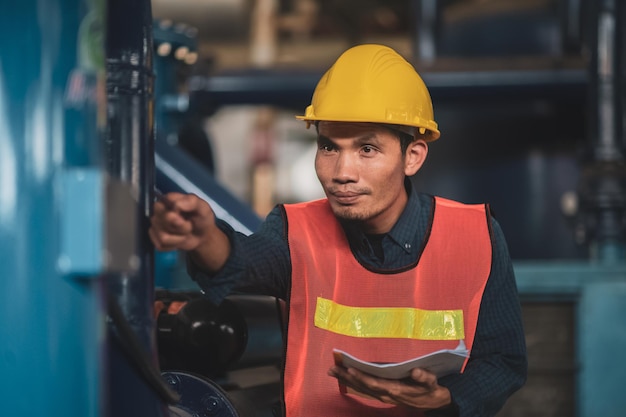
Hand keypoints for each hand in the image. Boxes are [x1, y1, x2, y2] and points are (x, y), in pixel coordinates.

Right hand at [149, 192, 229, 271]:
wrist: (202, 236)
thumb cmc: (202, 219)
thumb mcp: (203, 208)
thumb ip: (192, 202)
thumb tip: (175, 205)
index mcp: (168, 200)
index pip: (162, 205)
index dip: (175, 212)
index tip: (187, 216)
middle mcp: (158, 211)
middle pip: (161, 221)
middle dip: (179, 227)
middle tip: (189, 225)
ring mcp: (156, 225)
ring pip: (163, 236)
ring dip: (179, 238)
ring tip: (186, 233)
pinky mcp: (156, 239)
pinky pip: (161, 245)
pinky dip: (174, 245)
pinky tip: (179, 240)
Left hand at [327, 365, 451, 410]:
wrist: (432, 402)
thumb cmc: (430, 389)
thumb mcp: (431, 382)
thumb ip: (424, 377)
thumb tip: (416, 370)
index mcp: (396, 390)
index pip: (375, 383)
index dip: (362, 377)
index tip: (350, 368)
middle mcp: (386, 394)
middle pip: (363, 386)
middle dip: (347, 377)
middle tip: (332, 369)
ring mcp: (383, 396)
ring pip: (362, 388)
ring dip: (347, 380)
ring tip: (333, 371)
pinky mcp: (382, 394)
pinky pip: (364, 389)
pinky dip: (353, 382)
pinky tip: (345, 376)